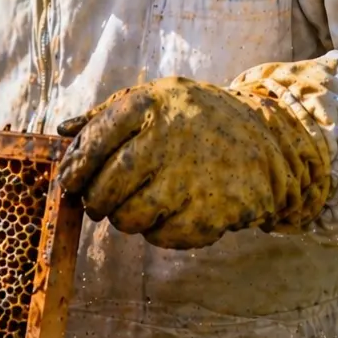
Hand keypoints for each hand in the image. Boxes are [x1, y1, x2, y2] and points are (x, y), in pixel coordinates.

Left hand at [58, 75, 331, 249]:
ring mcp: (191, 179)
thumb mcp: (156, 100)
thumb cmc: (198, 121)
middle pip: (105, 188)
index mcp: (150, 107)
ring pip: (128, 219)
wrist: (274, 141)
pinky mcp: (210, 213)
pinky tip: (173, 212)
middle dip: (95, 201)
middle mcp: (169, 140)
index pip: (92, 144)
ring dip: (125, 219)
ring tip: (141, 204)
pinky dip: (158, 231)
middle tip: (99, 203)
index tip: (71, 182)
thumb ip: (106, 116)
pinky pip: (160, 237)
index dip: (74, 169)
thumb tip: (63, 132)